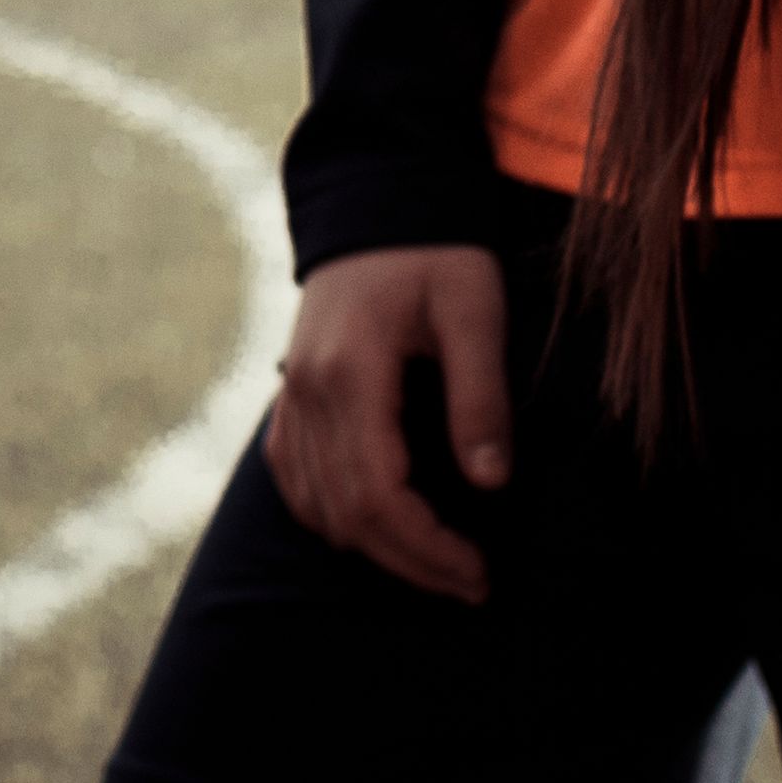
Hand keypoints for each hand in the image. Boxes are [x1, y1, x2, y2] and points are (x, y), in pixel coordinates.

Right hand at [259, 244, 514, 604]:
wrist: (378, 198)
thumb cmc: (436, 250)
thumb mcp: (474, 310)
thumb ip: (480, 395)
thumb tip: (490, 483)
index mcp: (352, 370)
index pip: (379, 492)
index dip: (427, 546)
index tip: (478, 570)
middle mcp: (309, 390)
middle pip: (347, 513)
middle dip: (410, 562)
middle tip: (470, 584)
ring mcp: (292, 392)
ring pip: (314, 503)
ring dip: (372, 548)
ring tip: (433, 566)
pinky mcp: (291, 391)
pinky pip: (290, 474)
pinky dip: (325, 514)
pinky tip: (367, 531)